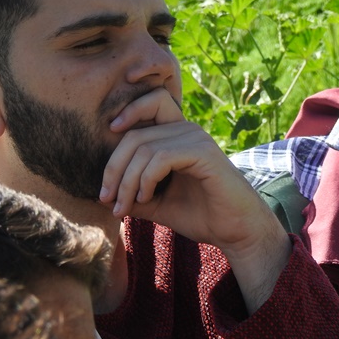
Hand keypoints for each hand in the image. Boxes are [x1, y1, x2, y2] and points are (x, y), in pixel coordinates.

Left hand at [99, 89, 290, 311]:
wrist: (236, 232)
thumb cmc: (203, 216)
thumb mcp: (158, 204)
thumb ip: (134, 194)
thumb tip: (101, 196)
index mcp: (179, 136)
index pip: (149, 106)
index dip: (128, 112)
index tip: (107, 143)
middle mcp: (188, 131)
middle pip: (136, 133)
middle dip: (114, 168)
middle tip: (107, 200)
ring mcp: (197, 140)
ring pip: (144, 147)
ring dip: (127, 181)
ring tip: (125, 208)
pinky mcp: (204, 154)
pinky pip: (161, 158)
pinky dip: (146, 180)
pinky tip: (146, 198)